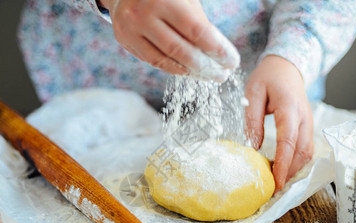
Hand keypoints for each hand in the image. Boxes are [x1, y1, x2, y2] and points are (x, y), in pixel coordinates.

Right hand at [100, 0, 239, 81]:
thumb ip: (199, 21)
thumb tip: (219, 52)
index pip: (196, 30)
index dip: (216, 49)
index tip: (231, 61)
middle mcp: (144, 13)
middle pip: (180, 49)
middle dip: (205, 66)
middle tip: (221, 75)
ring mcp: (131, 28)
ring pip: (165, 59)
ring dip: (191, 71)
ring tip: (208, 76)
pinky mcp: (124, 39)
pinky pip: (153, 61)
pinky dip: (173, 68)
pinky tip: (188, 71)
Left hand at [245, 55, 313, 190]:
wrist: (287, 66)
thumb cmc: (268, 77)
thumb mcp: (253, 93)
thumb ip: (253, 119)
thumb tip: (255, 146)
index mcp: (289, 108)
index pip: (289, 142)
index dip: (283, 164)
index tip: (276, 182)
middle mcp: (303, 117)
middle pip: (302, 151)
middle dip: (290, 172)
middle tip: (274, 189)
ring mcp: (308, 122)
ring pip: (307, 152)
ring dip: (295, 169)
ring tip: (278, 182)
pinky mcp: (307, 126)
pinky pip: (306, 147)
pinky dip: (297, 161)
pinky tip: (284, 169)